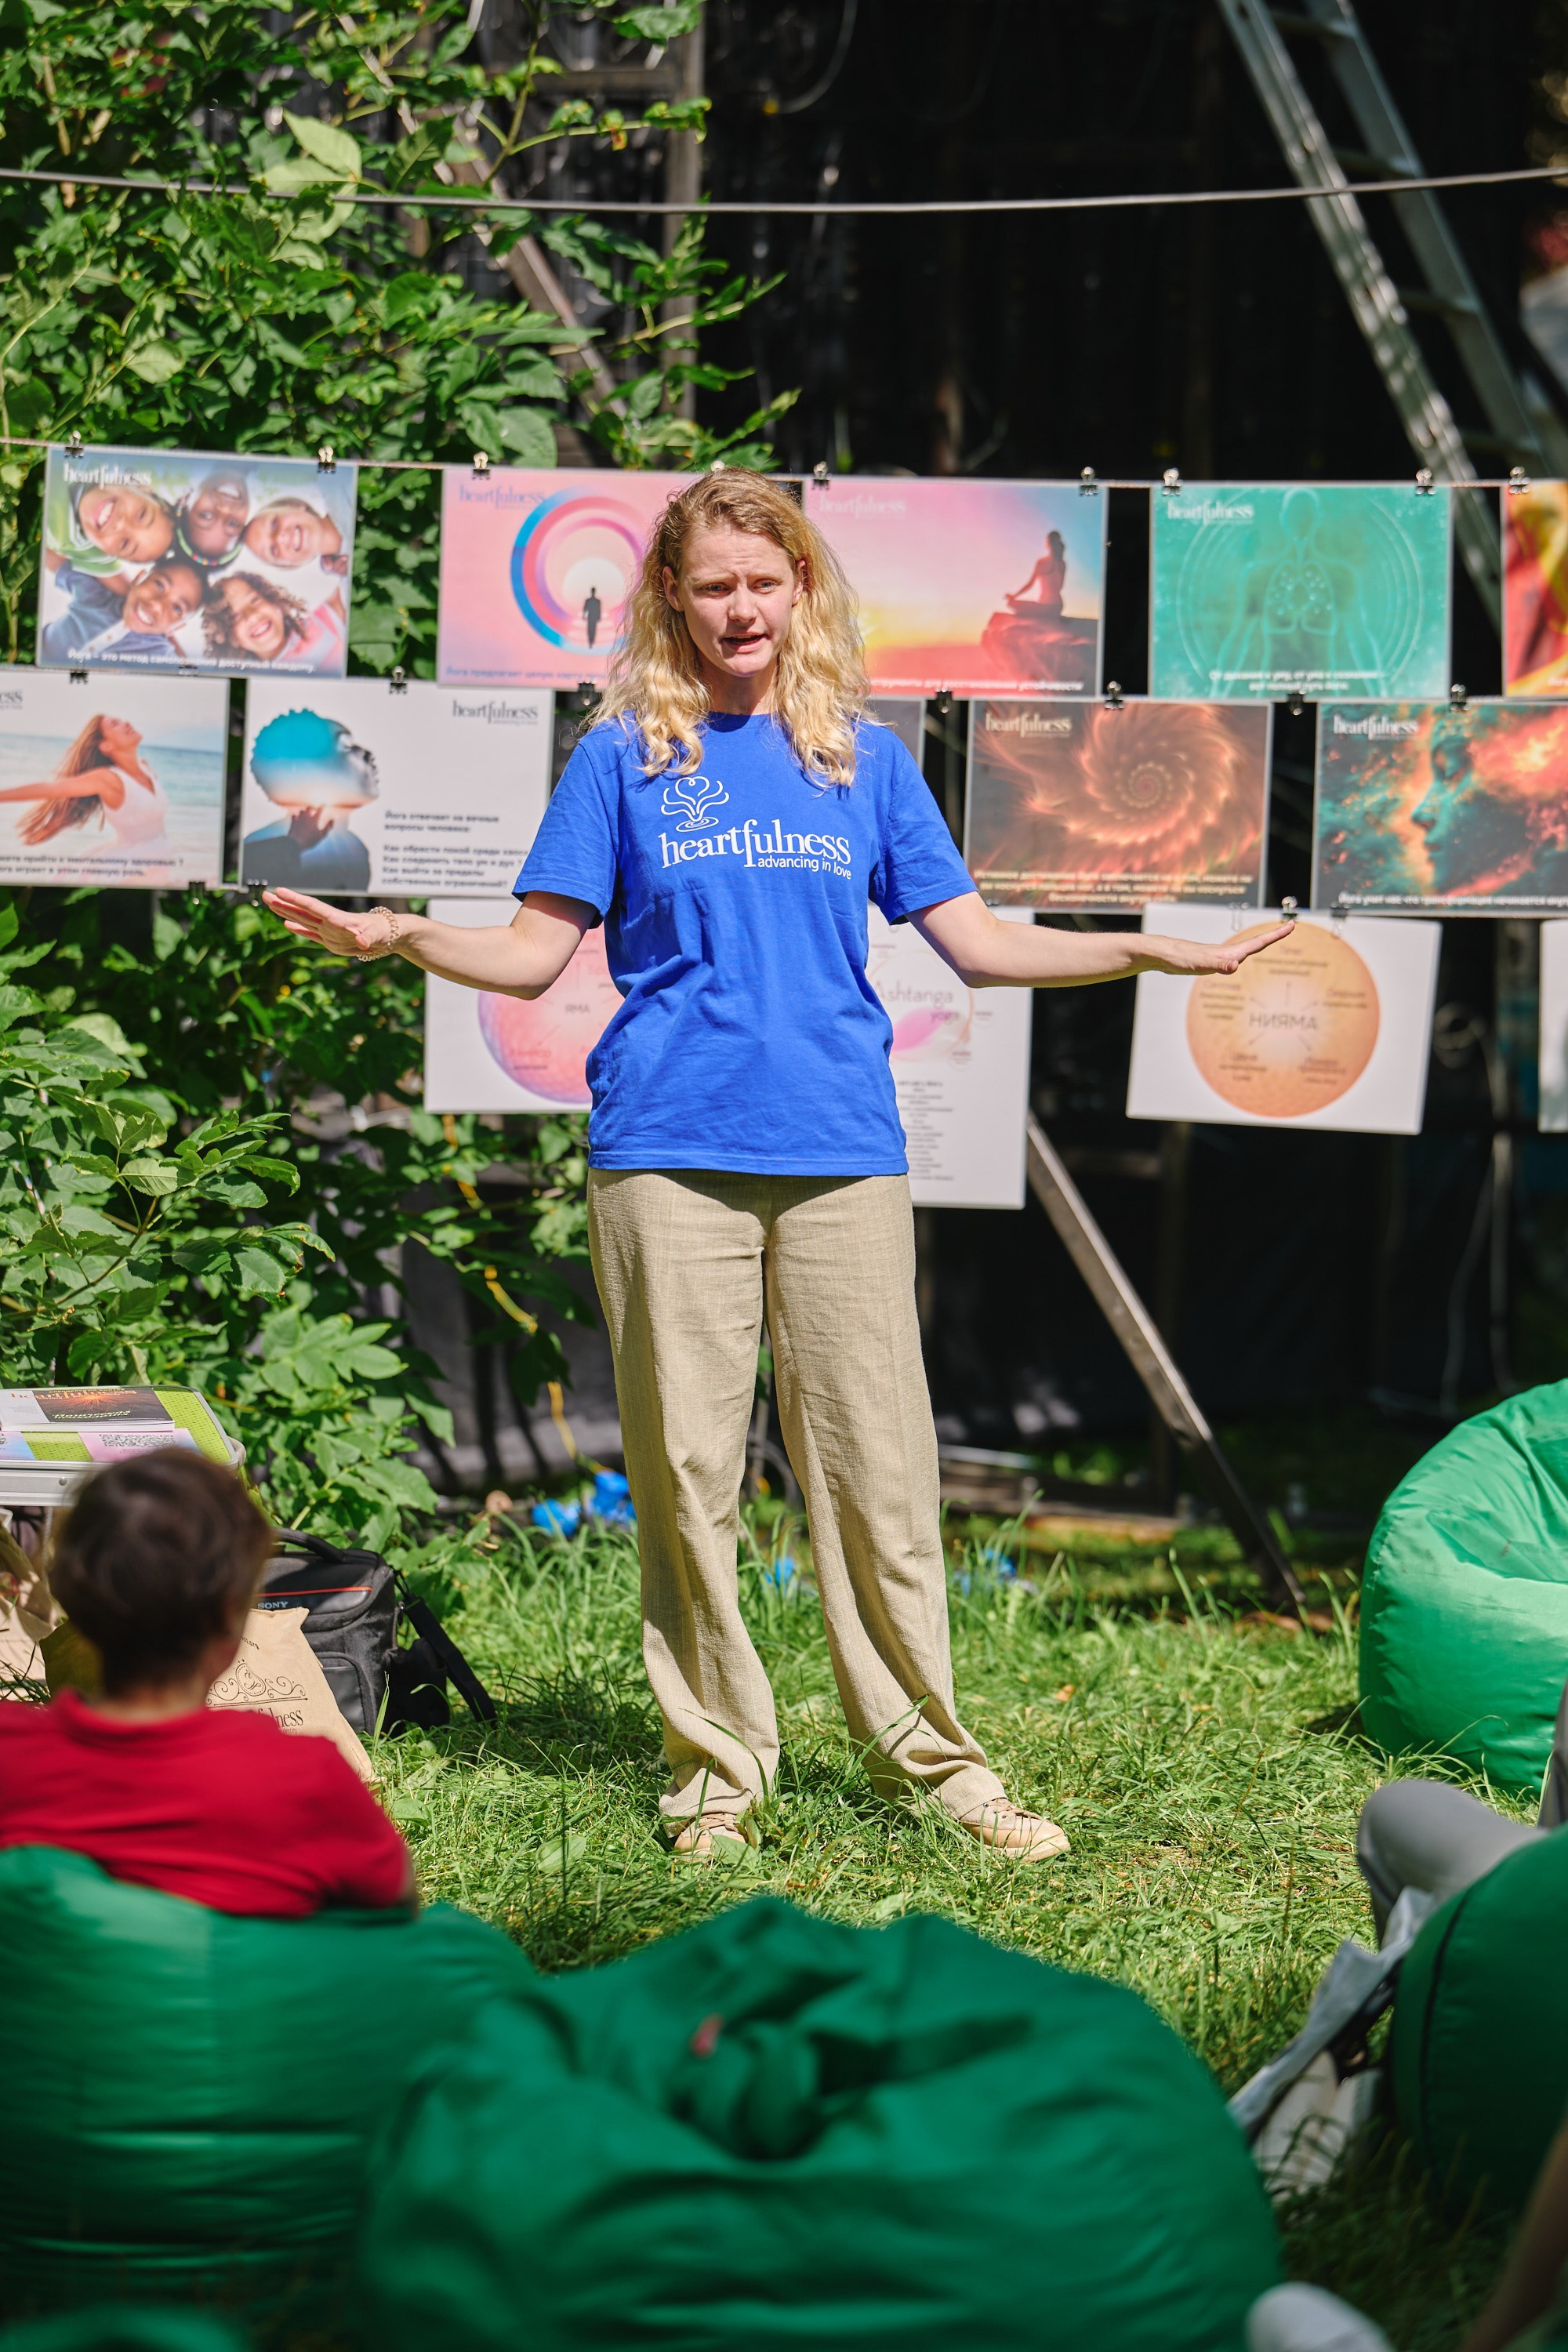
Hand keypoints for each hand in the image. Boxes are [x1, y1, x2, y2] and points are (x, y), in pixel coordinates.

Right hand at [262, 888, 397, 957]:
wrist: (389, 936)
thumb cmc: (384, 932)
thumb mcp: (377, 935)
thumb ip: (367, 938)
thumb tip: (362, 942)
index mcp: (338, 919)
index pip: (313, 907)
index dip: (296, 900)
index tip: (280, 891)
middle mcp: (330, 923)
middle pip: (302, 911)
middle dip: (283, 903)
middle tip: (264, 894)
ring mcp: (329, 931)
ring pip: (303, 919)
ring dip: (286, 912)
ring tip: (270, 903)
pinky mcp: (331, 940)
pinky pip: (311, 933)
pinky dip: (299, 929)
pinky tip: (287, 923)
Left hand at [286, 809, 331, 852]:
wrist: (295, 843)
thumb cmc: (310, 840)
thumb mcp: (322, 835)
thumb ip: (328, 826)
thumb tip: (333, 818)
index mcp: (314, 819)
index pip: (320, 809)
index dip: (322, 806)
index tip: (324, 804)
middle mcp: (306, 817)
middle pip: (309, 807)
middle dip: (312, 808)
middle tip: (314, 810)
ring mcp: (299, 818)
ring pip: (302, 811)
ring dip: (305, 812)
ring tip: (306, 815)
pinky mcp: (293, 822)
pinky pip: (294, 815)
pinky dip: (296, 816)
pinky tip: (297, 818)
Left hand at [1139, 922, 1294, 977]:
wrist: (1161, 955)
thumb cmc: (1180, 959)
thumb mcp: (1201, 965)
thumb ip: (1219, 965)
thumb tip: (1235, 966)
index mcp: (1229, 953)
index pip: (1258, 943)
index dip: (1276, 935)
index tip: (1292, 924)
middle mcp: (1226, 952)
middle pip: (1255, 944)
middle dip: (1273, 936)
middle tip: (1289, 927)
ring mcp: (1217, 956)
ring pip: (1243, 950)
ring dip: (1259, 945)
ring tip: (1271, 940)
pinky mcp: (1208, 961)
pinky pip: (1230, 959)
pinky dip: (1239, 958)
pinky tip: (1234, 961)